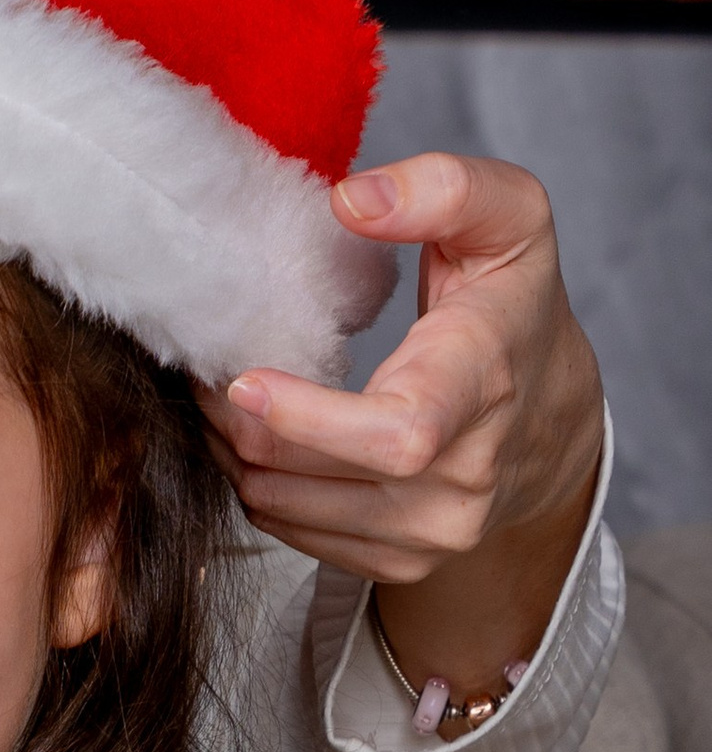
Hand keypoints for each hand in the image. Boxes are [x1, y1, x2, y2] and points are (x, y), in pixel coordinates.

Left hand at [201, 153, 604, 702]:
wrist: (548, 416)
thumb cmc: (511, 307)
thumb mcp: (507, 220)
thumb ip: (445, 188)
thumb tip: (352, 200)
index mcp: (482, 386)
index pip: (395, 433)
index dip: (305, 418)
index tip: (241, 381)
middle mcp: (463, 477)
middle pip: (311, 475)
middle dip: (238, 425)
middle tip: (205, 372)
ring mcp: (433, 532)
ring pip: (285, 508)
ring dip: (236, 456)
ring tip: (227, 401)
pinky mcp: (401, 563)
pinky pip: (291, 534)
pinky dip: (260, 486)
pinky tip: (260, 440)